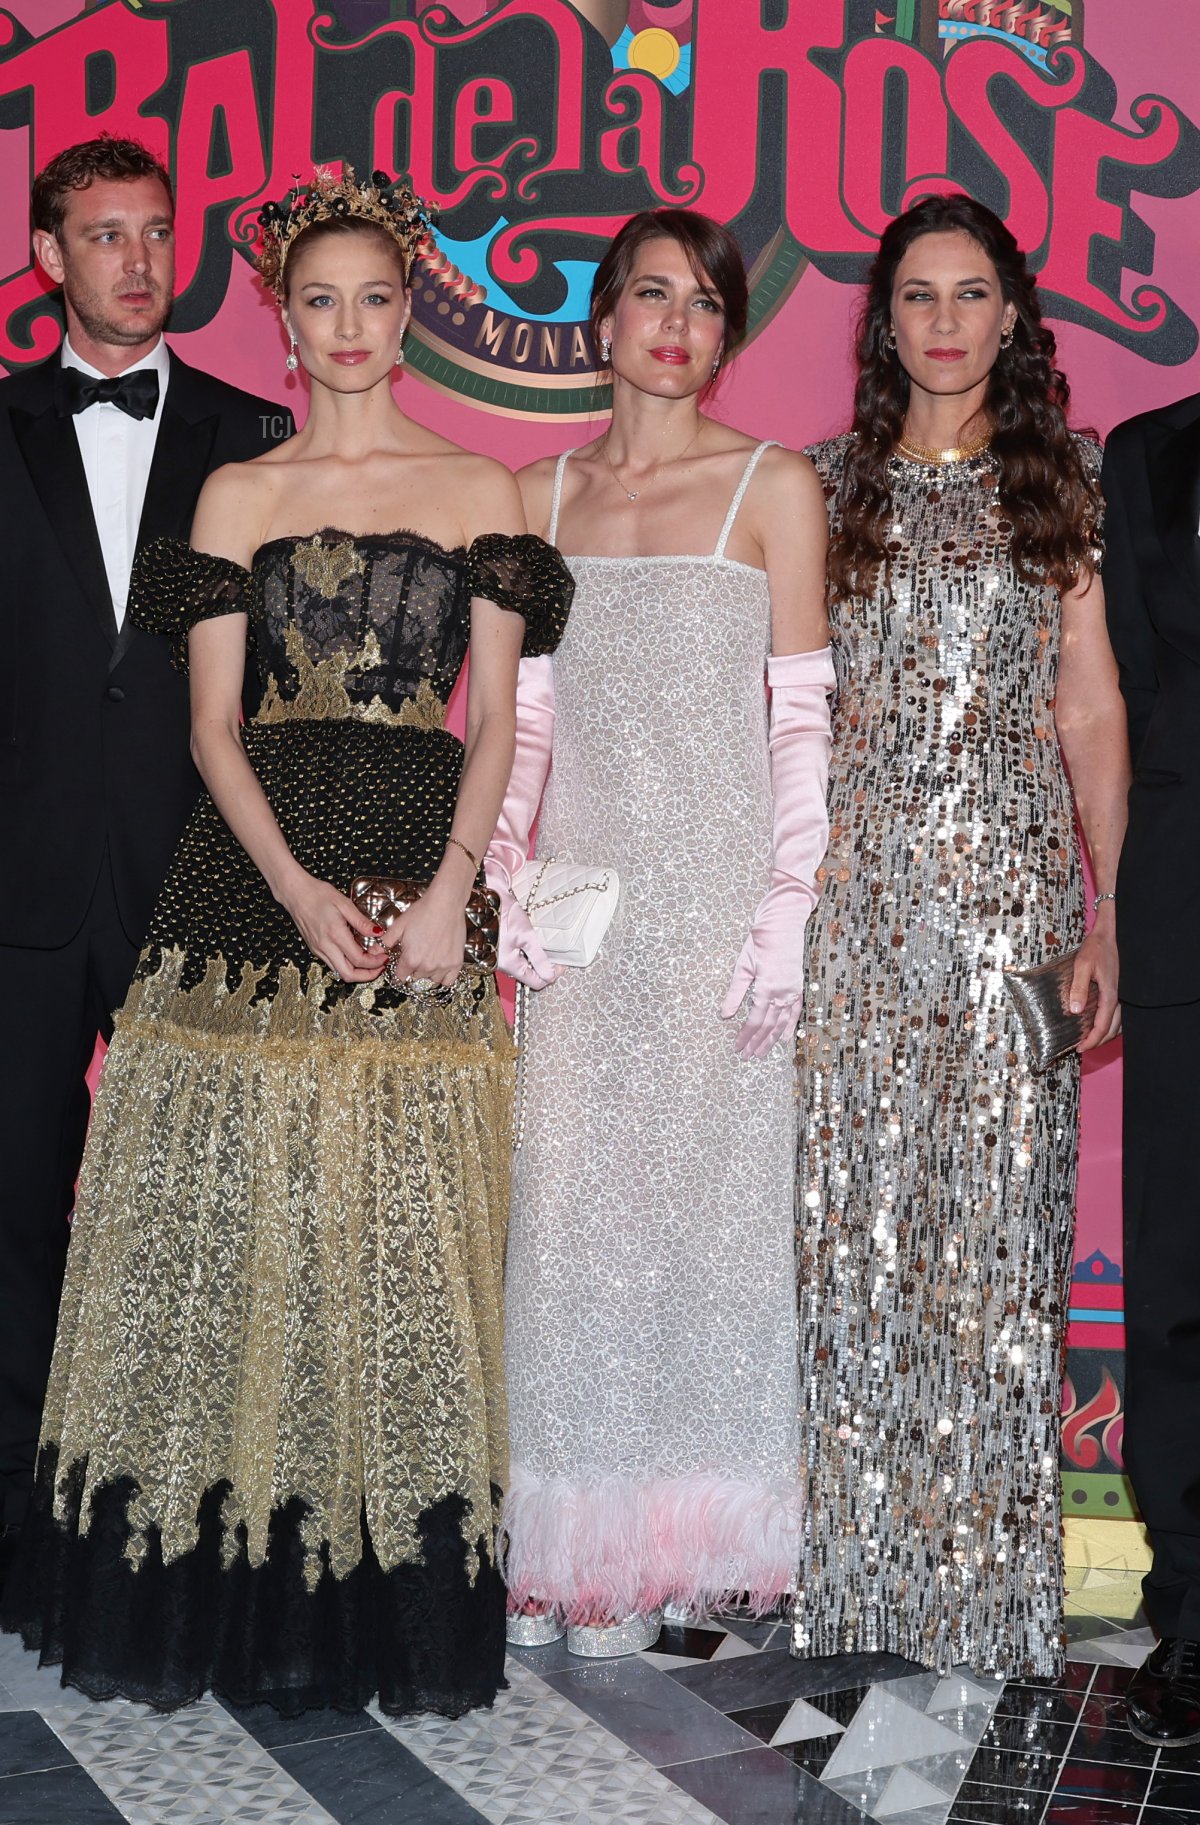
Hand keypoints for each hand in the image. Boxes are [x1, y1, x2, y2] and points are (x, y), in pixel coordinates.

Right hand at [284, 875, 385, 981]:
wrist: (295, 893)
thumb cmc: (317, 894)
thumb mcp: (344, 903)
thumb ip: (361, 921)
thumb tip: (378, 933)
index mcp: (335, 934)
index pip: (358, 959)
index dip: (374, 963)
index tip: (384, 957)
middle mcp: (325, 946)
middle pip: (348, 974)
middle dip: (367, 975)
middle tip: (379, 967)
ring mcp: (318, 949)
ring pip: (339, 972)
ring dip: (357, 972)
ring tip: (370, 962)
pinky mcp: (315, 949)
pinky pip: (332, 964)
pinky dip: (346, 965)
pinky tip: (355, 955)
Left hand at [383, 879, 468, 989]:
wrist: (446, 903)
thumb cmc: (423, 911)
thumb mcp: (399, 926)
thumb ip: (385, 943)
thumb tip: (373, 952)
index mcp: (411, 959)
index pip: (401, 976)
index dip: (400, 969)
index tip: (402, 963)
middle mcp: (427, 966)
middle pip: (415, 978)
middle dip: (414, 969)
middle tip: (417, 955)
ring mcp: (443, 965)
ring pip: (431, 981)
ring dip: (428, 974)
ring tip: (428, 959)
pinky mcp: (456, 963)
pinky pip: (448, 981)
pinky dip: (443, 977)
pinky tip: (440, 967)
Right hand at [497, 891, 562, 990]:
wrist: (485, 893)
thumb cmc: (502, 914)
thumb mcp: (525, 936)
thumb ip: (538, 958)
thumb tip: (549, 977)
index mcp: (509, 965)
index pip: (535, 982)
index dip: (551, 975)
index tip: (562, 965)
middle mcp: (503, 962)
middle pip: (528, 972)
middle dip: (543, 965)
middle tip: (555, 953)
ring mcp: (500, 952)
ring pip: (523, 962)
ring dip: (535, 955)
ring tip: (544, 943)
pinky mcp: (500, 941)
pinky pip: (516, 951)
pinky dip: (526, 947)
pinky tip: (531, 936)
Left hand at [720, 933, 801, 1059]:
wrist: (783, 925)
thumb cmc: (759, 942)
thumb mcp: (742, 967)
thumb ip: (735, 993)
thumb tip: (725, 1015)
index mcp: (766, 988)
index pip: (755, 1020)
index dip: (745, 1036)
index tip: (737, 1047)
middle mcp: (782, 993)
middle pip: (768, 1026)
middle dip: (757, 1043)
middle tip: (747, 1056)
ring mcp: (793, 991)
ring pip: (782, 1022)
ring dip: (771, 1040)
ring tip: (761, 1053)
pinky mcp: (798, 986)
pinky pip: (795, 1012)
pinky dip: (790, 1026)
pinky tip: (784, 1038)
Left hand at [1071, 915, 1121, 1051]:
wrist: (1111, 934)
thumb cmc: (1096, 948)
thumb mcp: (1082, 965)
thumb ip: (1078, 988)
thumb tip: (1076, 1011)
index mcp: (1110, 995)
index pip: (1103, 1027)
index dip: (1091, 1041)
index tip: (1080, 1049)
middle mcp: (1120, 998)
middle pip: (1112, 1030)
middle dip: (1098, 1042)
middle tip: (1082, 1048)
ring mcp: (1123, 995)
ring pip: (1118, 1024)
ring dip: (1105, 1034)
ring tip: (1090, 1039)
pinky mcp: (1121, 991)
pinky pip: (1119, 1015)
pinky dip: (1110, 1024)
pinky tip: (1099, 1023)